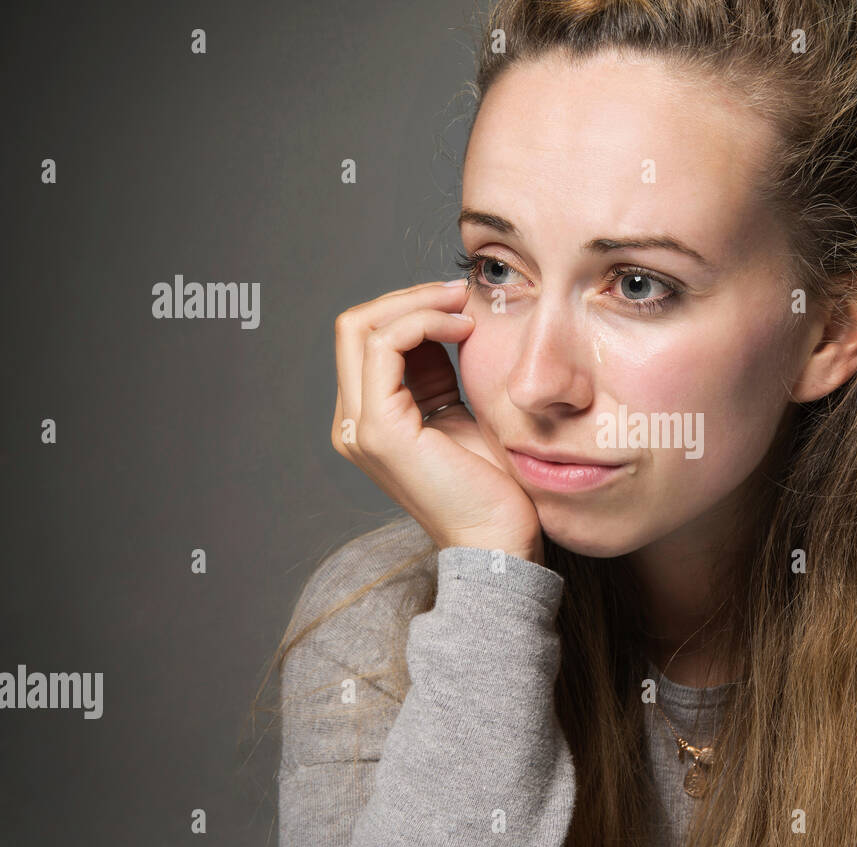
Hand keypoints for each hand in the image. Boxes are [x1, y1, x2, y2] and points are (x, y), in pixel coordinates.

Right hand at [331, 280, 542, 563]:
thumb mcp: (462, 413)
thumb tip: (448, 321)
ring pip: (362, 327)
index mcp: (373, 418)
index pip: (368, 338)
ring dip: (417, 304)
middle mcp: (354, 422)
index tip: (460, 301)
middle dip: (409, 297)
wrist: (499, 542)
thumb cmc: (493, 487)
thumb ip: (440, 375)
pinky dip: (421, 323)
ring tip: (463, 307)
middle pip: (354, 326)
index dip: (411, 308)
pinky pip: (384, 346)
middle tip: (459, 292)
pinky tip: (461, 330)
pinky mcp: (379, 429)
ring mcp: (360, 427)